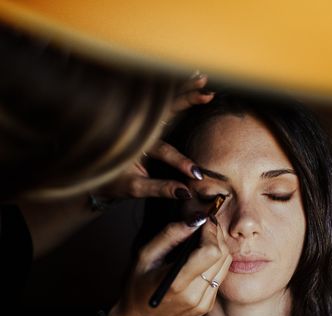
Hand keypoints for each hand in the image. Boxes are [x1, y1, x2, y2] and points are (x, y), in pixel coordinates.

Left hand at [92, 72, 213, 201]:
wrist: (92, 171)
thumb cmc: (112, 180)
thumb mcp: (135, 188)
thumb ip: (160, 188)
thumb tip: (185, 191)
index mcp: (134, 144)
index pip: (165, 151)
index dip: (181, 162)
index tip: (197, 174)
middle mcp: (138, 126)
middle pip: (165, 109)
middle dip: (187, 100)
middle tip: (208, 94)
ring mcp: (141, 119)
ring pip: (164, 100)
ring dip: (183, 88)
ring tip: (202, 77)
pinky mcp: (144, 118)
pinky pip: (161, 100)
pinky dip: (175, 88)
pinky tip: (189, 77)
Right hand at [107, 213, 231, 315]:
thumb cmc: (136, 288)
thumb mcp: (144, 257)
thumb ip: (170, 236)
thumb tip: (195, 219)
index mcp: (178, 283)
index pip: (211, 252)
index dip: (211, 232)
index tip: (204, 220)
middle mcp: (195, 295)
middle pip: (222, 256)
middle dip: (217, 235)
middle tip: (205, 225)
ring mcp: (204, 303)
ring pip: (226, 265)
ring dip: (219, 247)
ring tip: (204, 237)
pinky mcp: (208, 306)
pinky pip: (220, 276)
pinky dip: (216, 262)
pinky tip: (202, 256)